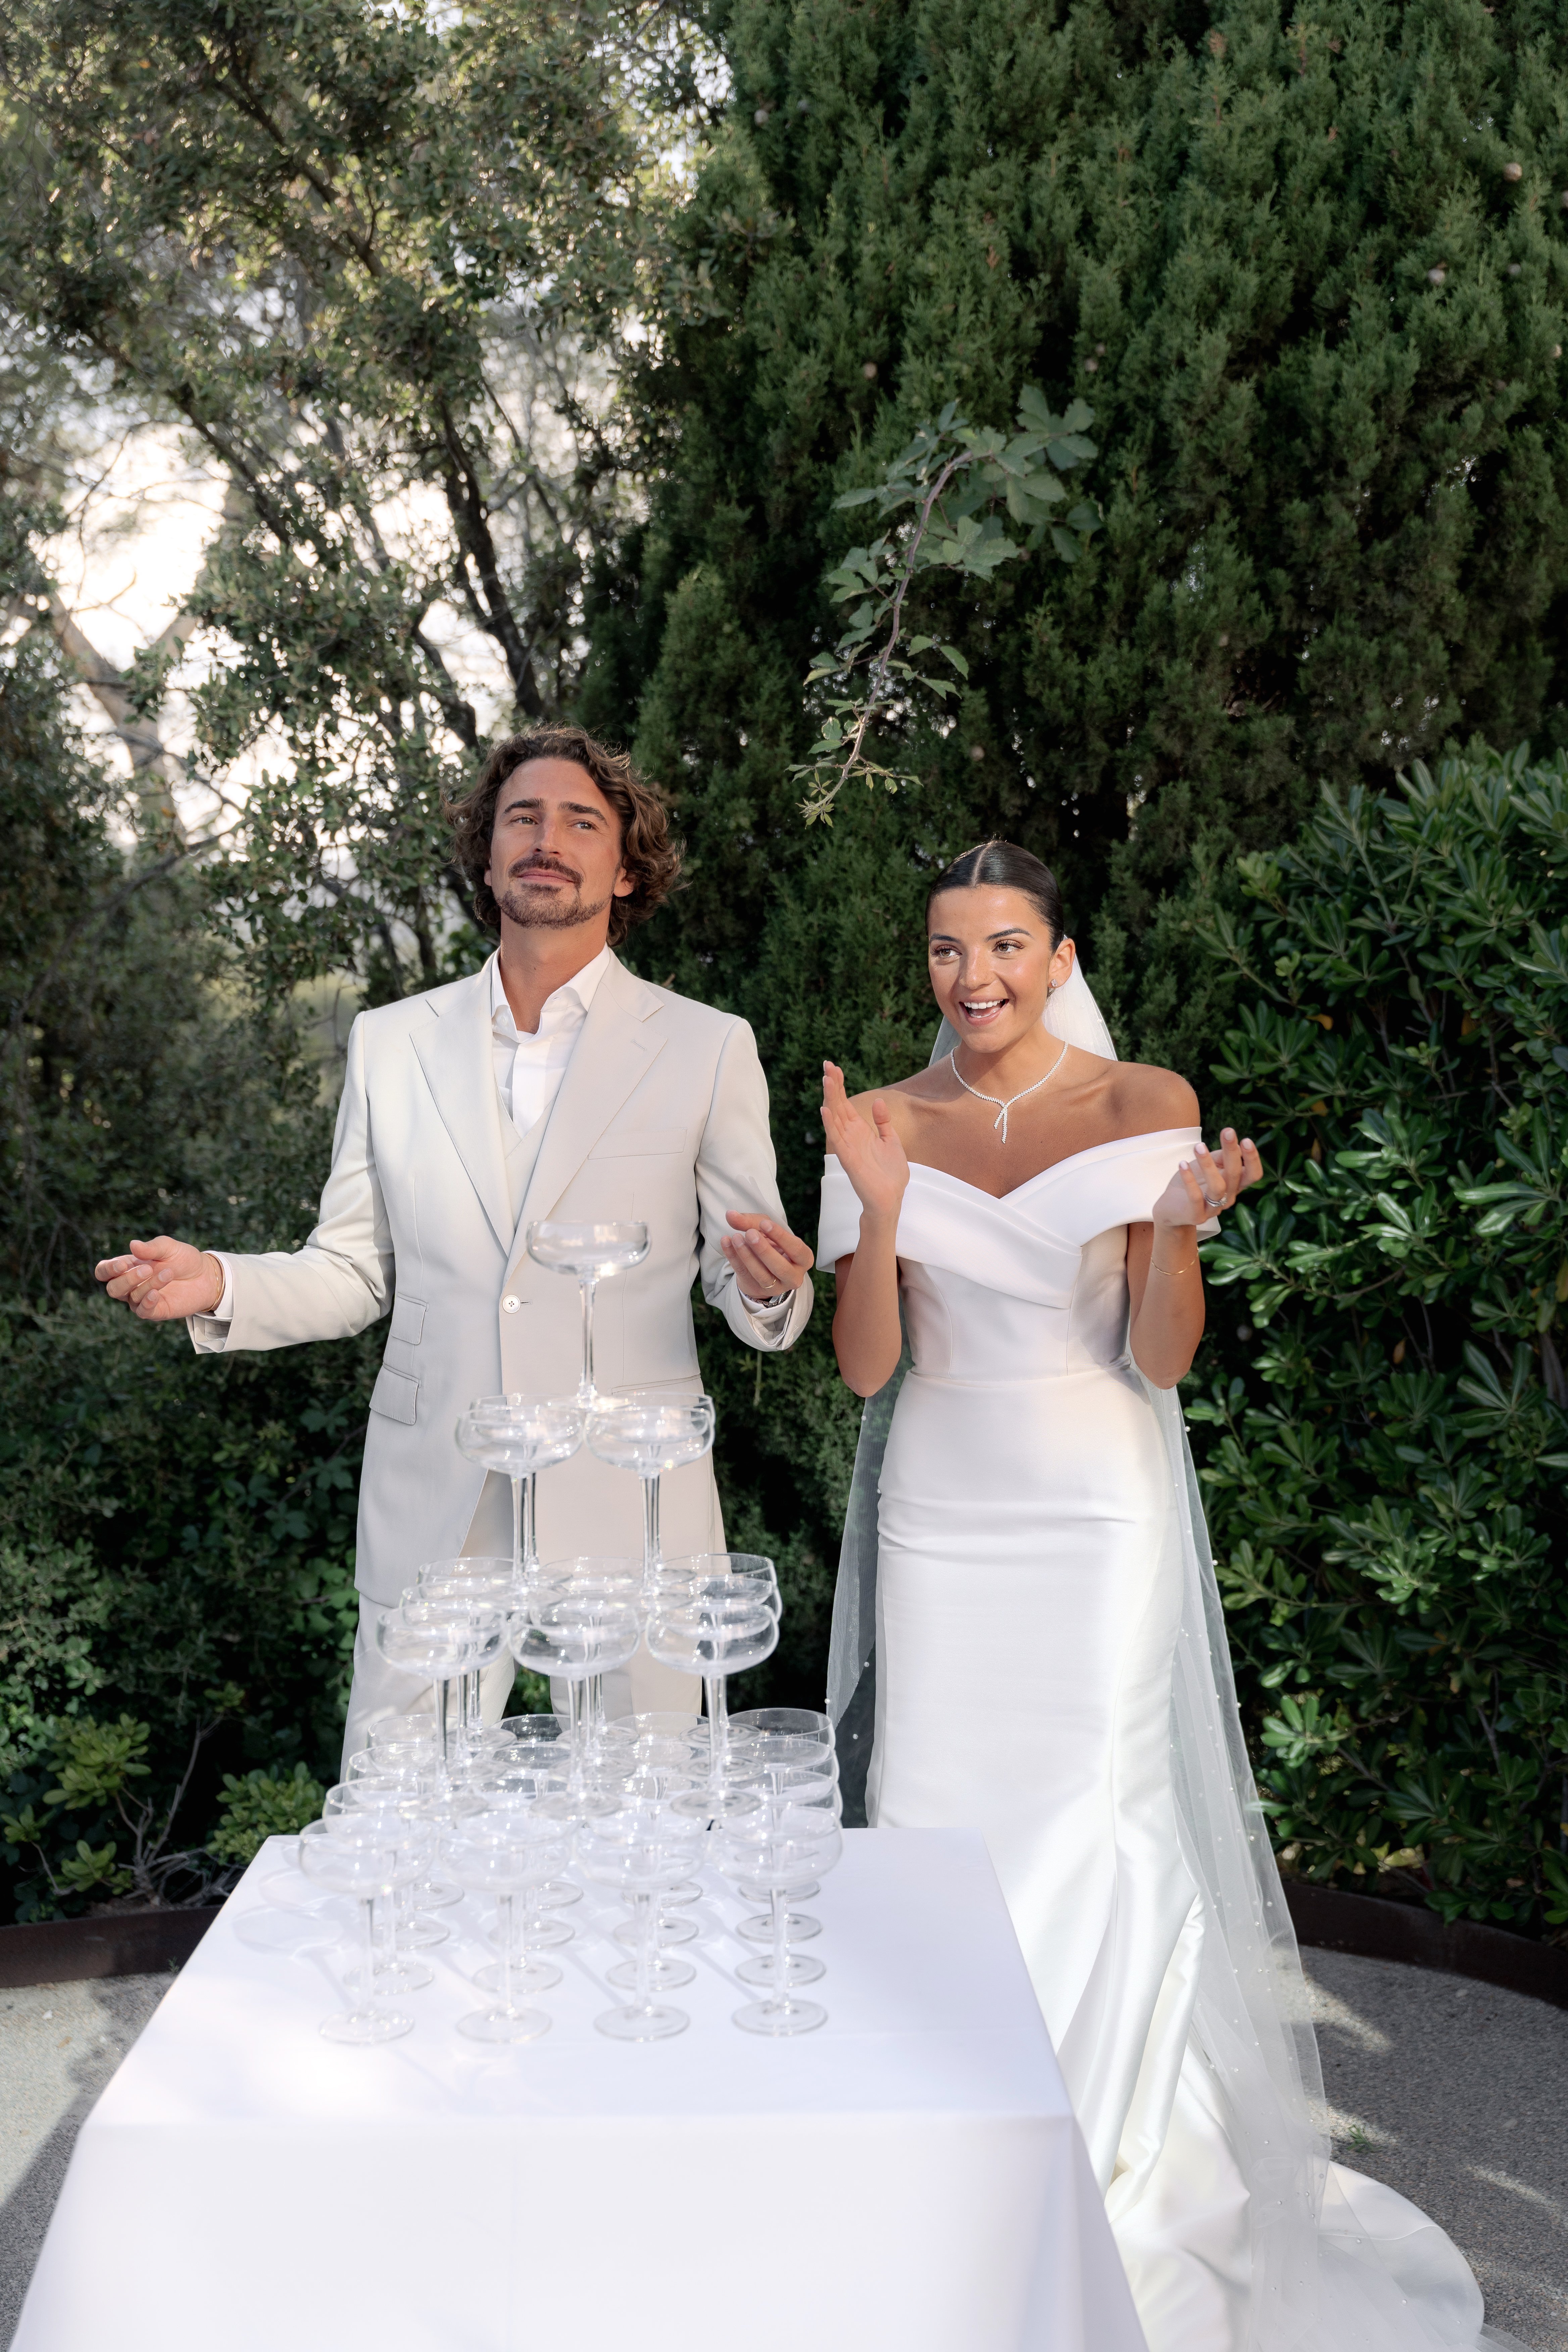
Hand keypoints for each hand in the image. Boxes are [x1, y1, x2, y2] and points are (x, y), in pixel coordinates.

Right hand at [94, 1236, 224, 1320]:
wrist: (206, 1275)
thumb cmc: (183, 1259)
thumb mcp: (169, 1247)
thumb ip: (151, 1247)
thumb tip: (133, 1245)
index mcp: (128, 1267)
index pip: (104, 1272)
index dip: (107, 1269)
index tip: (122, 1264)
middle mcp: (131, 1285)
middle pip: (113, 1289)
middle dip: (128, 1279)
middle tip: (148, 1269)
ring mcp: (141, 1299)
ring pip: (131, 1297)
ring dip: (149, 1284)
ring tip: (169, 1273)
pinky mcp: (155, 1311)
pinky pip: (142, 1311)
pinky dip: (147, 1303)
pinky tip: (156, 1294)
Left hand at [721, 1213, 813, 1301]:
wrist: (765, 1265)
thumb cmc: (772, 1244)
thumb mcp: (767, 1230)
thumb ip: (751, 1222)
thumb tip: (730, 1215)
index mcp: (803, 1259)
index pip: (795, 1248)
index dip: (780, 1236)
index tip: (764, 1224)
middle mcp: (793, 1276)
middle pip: (780, 1266)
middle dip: (763, 1250)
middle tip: (749, 1233)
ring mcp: (776, 1286)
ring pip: (761, 1274)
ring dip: (747, 1256)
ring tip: (735, 1238)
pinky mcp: (757, 1289)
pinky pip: (744, 1274)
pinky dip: (734, 1258)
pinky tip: (726, 1243)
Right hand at [820, 1060, 908, 1221]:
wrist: (891, 1199)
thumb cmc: (890, 1174)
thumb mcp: (891, 1142)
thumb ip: (883, 1123)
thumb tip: (879, 1101)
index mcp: (860, 1131)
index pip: (846, 1104)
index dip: (840, 1086)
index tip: (834, 1067)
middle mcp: (850, 1136)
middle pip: (838, 1106)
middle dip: (833, 1085)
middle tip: (827, 1064)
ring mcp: (848, 1147)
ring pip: (835, 1118)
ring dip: (830, 1099)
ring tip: (826, 1079)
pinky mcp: (848, 1159)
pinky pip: (837, 1139)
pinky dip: (830, 1124)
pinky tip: (825, 1110)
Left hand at [1150, 1129, 1262, 1228]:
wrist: (1171, 1208)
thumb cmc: (1194, 1181)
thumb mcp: (1208, 1165)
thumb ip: (1221, 1157)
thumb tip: (1234, 1144)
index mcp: (1235, 1185)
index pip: (1253, 1174)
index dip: (1253, 1159)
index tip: (1246, 1140)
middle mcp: (1228, 1198)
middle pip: (1235, 1175)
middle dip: (1232, 1152)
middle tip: (1227, 1132)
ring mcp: (1213, 1209)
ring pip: (1218, 1187)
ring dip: (1208, 1165)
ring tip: (1198, 1146)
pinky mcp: (1196, 1216)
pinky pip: (1195, 1197)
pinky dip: (1189, 1179)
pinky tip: (1182, 1164)